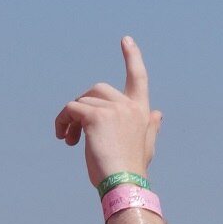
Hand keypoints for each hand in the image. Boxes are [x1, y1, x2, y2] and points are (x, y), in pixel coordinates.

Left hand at [53, 37, 162, 188]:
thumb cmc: (131, 170)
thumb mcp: (144, 146)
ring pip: (81, 101)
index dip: (132, 57)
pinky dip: (62, 121)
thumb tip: (159, 114)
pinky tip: (64, 138)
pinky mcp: (96, 116)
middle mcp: (129, 105)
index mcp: (142, 111)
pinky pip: (71, 109)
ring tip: (69, 140)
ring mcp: (114, 109)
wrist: (125, 184)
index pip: (138, 77)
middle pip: (96, 90)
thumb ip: (150, 127)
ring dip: (70, 118)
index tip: (125, 39)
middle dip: (82, 107)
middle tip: (74, 134)